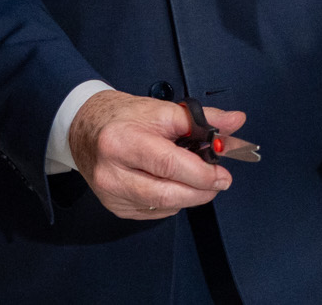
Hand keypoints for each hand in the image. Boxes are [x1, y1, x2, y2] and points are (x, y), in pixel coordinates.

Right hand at [69, 90, 242, 219]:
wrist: (86, 127)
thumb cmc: (123, 117)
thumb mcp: (162, 110)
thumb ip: (201, 118)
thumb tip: (235, 121)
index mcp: (123, 141)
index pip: (169, 164)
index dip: (201, 174)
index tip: (222, 174)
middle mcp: (112, 171)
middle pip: (166, 193)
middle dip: (200, 191)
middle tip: (218, 182)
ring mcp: (111, 193)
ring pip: (162, 207)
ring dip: (188, 197)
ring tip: (198, 181)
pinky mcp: (114, 206)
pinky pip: (153, 212)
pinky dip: (171, 203)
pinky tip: (173, 186)